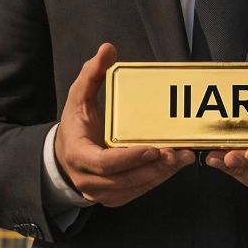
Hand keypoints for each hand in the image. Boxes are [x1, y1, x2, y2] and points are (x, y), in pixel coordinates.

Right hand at [53, 43, 195, 206]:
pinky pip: (138, 191)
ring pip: (136, 187)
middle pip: (126, 179)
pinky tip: (174, 165)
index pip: (105, 163)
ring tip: (183, 157)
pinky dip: (157, 179)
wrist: (63, 157)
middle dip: (155, 166)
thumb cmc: (75, 125)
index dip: (130, 157)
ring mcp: (101, 192)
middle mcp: (88, 179)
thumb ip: (92, 74)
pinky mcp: (114, 198)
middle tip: (179, 152)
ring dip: (162, 174)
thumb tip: (107, 49)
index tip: (154, 147)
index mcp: (78, 155)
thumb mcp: (78, 97)